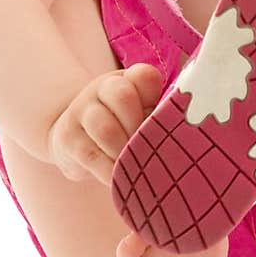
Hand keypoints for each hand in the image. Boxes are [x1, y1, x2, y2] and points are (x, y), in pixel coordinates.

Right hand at [46, 63, 163, 186]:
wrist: (75, 141)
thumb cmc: (124, 130)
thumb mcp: (144, 117)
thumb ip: (161, 118)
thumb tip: (188, 140)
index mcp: (126, 79)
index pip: (145, 76)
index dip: (156, 99)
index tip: (163, 122)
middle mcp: (100, 88)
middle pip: (124, 97)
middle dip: (140, 129)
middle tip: (150, 151)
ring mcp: (80, 111)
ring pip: (106, 129)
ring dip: (125, 153)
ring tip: (136, 168)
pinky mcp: (67, 138)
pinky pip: (91, 156)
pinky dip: (110, 172)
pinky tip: (119, 180)